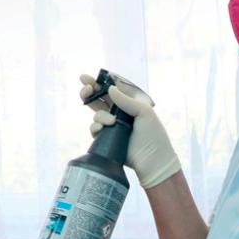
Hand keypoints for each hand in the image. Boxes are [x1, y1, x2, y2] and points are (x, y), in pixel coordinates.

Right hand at [79, 73, 181, 188]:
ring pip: (96, 113)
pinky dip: (96, 127)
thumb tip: (110, 89)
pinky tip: (102, 129)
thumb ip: (126, 100)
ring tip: (110, 122)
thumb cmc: (153, 135)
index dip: (99, 82)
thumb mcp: (144, 112)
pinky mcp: (107, 138)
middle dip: (89, 93)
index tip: (86, 78)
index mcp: (130, 103)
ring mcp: (112, 125)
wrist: (152, 160)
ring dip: (99, 115)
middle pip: (99, 98)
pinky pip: (95, 128)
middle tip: (85, 90)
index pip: (112, 89)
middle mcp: (120, 112)